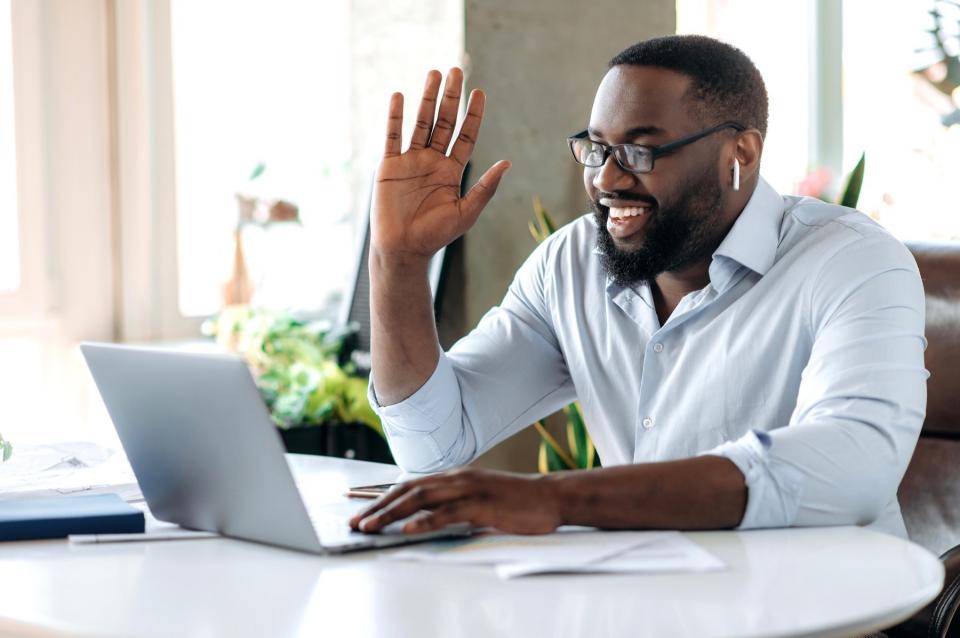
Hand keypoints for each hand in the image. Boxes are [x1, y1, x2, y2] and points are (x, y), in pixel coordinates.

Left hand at [348, 467, 561, 534]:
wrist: (550, 497)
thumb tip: (424, 517)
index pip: (410, 485)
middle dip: (377, 507)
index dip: (382, 497)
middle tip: (355, 522)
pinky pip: (447, 514)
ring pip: (420, 500)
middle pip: (408, 491)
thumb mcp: (478, 498)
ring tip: (370, 527)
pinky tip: (407, 530)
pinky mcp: (481, 506)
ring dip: (391, 514)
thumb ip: (453, 503)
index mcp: (454, 476)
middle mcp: (456, 478)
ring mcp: (469, 490)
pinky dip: (424, 522)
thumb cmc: (515, 501)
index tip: (360, 509)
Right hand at [371, 68, 510, 263]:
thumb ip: (486, 188)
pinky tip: (399, 97)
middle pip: (443, 122)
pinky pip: (393, 136)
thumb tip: (508, 163)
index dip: (473, 114)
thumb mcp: (466, 212)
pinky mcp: (389, 166)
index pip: (465, 136)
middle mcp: (432, 161)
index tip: (479, 92)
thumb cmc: (435, 235)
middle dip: (450, 97)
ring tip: (433, 74)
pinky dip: (396, 117)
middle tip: (456, 71)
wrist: (403, 250)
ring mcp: (410, 161)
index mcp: (452, 170)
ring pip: (420, 123)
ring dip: (426, 98)